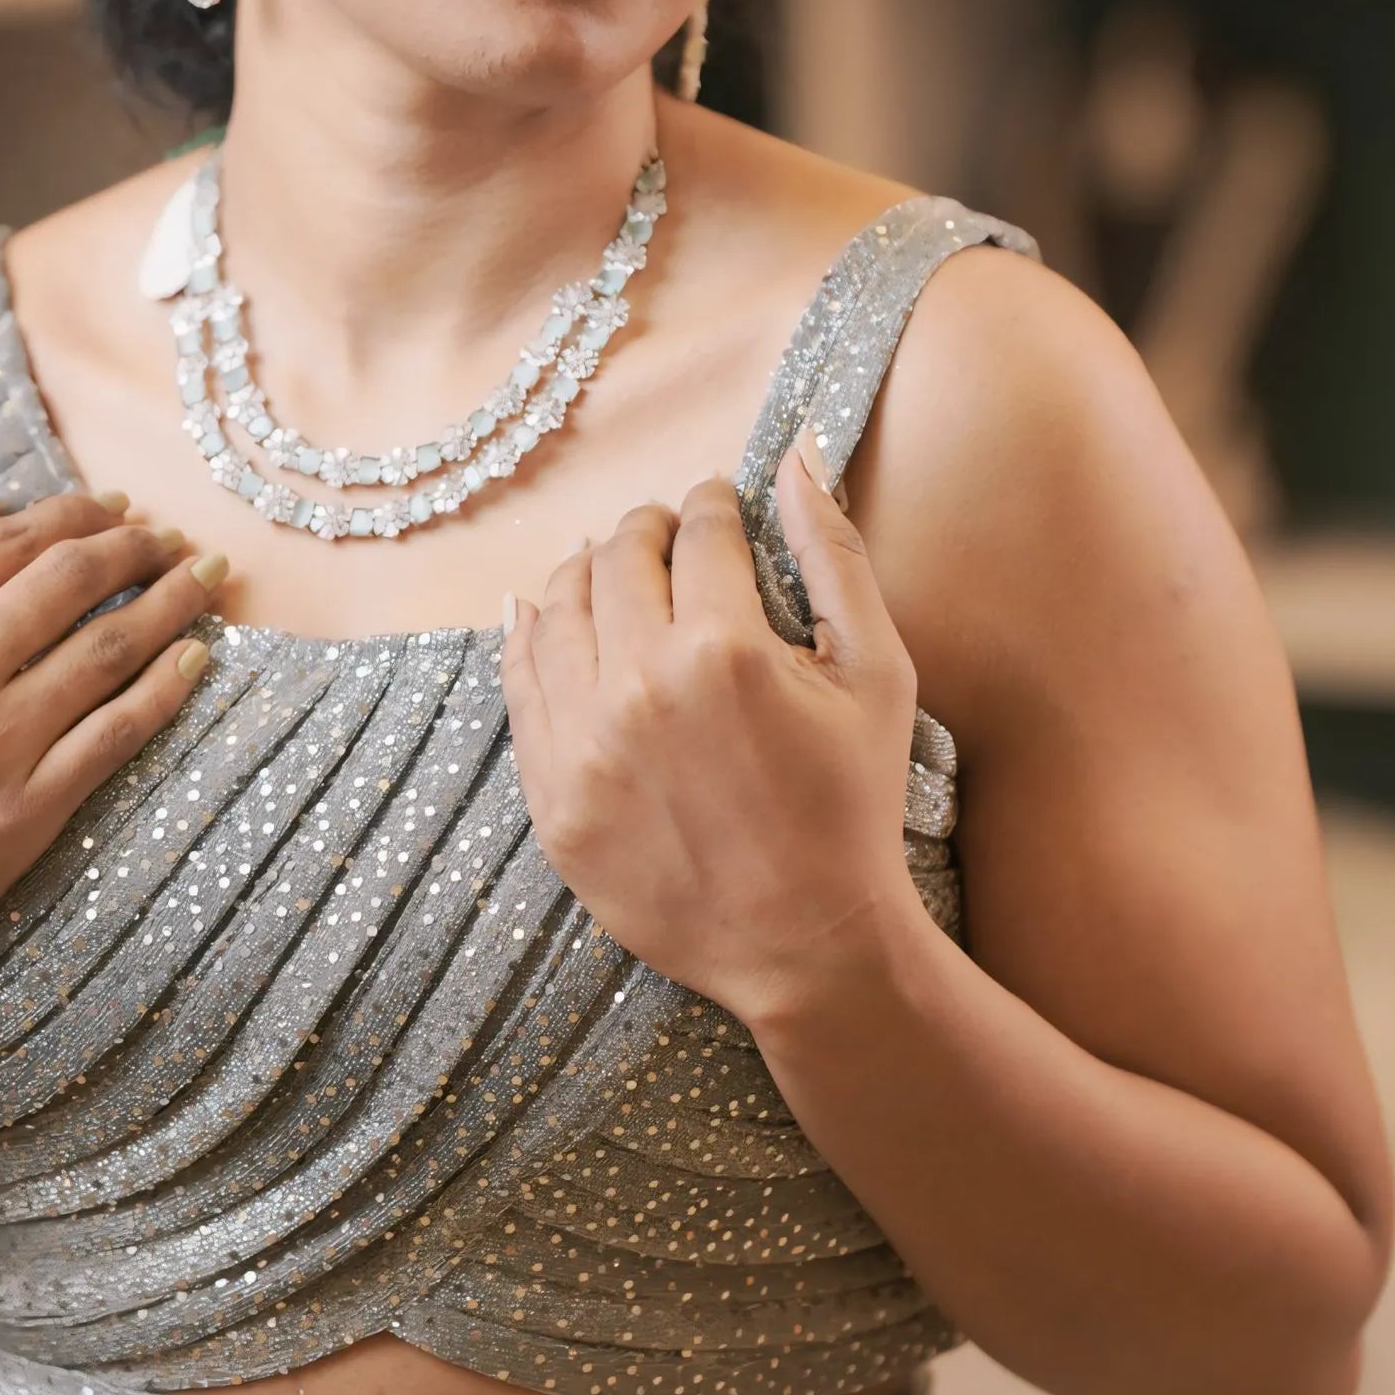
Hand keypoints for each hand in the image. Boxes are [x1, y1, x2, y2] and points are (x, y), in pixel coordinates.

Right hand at [0, 476, 224, 999]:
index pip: (11, 541)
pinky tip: (196, 658)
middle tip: (173, 538)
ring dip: (171, 602)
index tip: (120, 508)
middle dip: (137, 547)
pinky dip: (165, 689)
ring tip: (207, 577)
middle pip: (71, 581)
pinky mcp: (23, 811)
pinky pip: (115, 735)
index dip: (79, 514)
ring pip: (108, 649)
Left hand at [501, 436, 928, 1027]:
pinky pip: (519, 686)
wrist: (806, 941)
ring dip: (584, 572)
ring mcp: (583, 745)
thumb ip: (835, 555)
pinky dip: (529, 637)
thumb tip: (799, 453)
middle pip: (618, 558)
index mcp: (725, 649)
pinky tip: (545, 616)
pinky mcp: (551, 796)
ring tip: (610, 569)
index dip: (711, 504)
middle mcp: (639, 688)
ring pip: (555, 610)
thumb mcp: (875, 673)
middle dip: (647, 529)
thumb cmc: (853, 805)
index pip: (698, 531)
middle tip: (667, 534)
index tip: (718, 505)